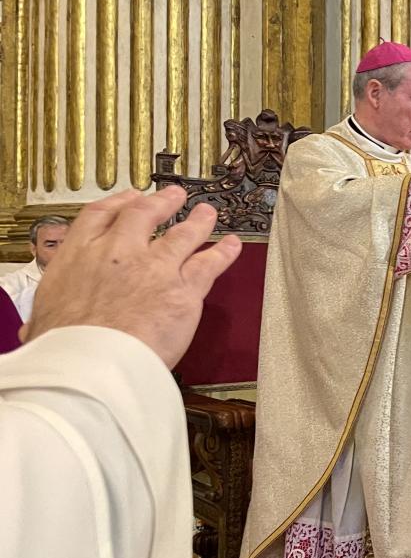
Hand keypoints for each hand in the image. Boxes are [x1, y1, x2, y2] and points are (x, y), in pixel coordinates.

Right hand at [26, 187, 242, 368]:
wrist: (90, 361)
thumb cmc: (63, 347)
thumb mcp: (42, 319)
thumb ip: (48, 317)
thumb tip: (33, 332)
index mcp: (78, 256)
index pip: (97, 216)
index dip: (117, 203)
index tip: (128, 198)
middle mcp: (118, 253)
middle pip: (143, 215)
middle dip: (160, 202)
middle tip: (173, 196)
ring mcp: (154, 268)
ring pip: (182, 235)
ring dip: (198, 221)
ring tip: (207, 213)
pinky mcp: (183, 289)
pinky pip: (209, 265)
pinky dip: (223, 253)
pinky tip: (232, 246)